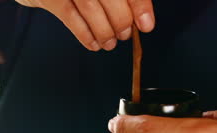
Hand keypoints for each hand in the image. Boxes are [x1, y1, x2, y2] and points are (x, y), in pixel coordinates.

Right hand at [15, 0, 154, 50]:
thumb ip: (117, 0)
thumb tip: (140, 17)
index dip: (139, 5)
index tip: (146, 25)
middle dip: (121, 20)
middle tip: (124, 34)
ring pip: (90, 7)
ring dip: (104, 30)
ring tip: (110, 43)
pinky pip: (70, 17)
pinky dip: (85, 34)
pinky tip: (94, 44)